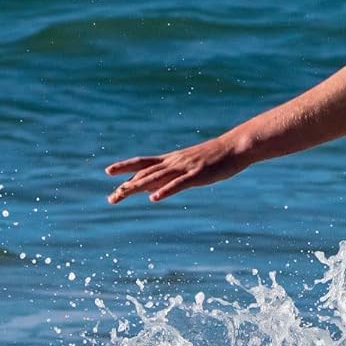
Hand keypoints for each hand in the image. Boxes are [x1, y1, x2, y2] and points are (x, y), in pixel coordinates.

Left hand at [105, 133, 252, 204]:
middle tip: (111, 198)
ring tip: (122, 194)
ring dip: (137, 187)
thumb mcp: (190, 167)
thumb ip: (171, 177)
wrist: (236, 146)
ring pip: (156, 178)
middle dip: (126, 186)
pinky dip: (165, 191)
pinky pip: (178, 184)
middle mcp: (174, 162)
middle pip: (145, 174)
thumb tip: (152, 188)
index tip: (108, 172)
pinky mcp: (197, 175)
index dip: (125, 167)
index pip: (143, 163)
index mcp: (172, 160)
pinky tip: (154, 198)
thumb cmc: (216, 157)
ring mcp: (185, 168)